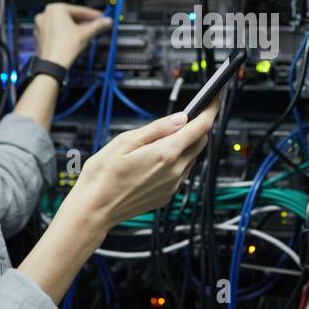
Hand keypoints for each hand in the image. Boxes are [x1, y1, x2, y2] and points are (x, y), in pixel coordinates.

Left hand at [33, 2, 111, 67]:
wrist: (53, 64)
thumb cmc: (65, 47)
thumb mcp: (85, 33)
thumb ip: (98, 25)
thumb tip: (107, 21)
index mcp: (56, 8)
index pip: (79, 10)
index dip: (93, 15)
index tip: (101, 17)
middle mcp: (46, 14)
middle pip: (72, 17)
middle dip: (85, 22)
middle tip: (97, 25)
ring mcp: (42, 25)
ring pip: (65, 24)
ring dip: (77, 27)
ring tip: (89, 32)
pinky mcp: (42, 35)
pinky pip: (57, 30)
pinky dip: (67, 32)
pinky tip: (77, 37)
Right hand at [68, 93, 222, 235]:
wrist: (94, 209)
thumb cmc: (102, 176)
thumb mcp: (125, 141)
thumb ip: (157, 129)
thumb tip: (180, 118)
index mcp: (165, 154)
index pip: (200, 127)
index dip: (210, 109)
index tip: (214, 99)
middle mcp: (174, 171)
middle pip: (200, 142)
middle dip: (198, 126)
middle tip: (184, 117)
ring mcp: (172, 185)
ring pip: (192, 157)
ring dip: (186, 144)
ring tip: (162, 140)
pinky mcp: (168, 195)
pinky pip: (182, 172)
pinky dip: (178, 160)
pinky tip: (157, 158)